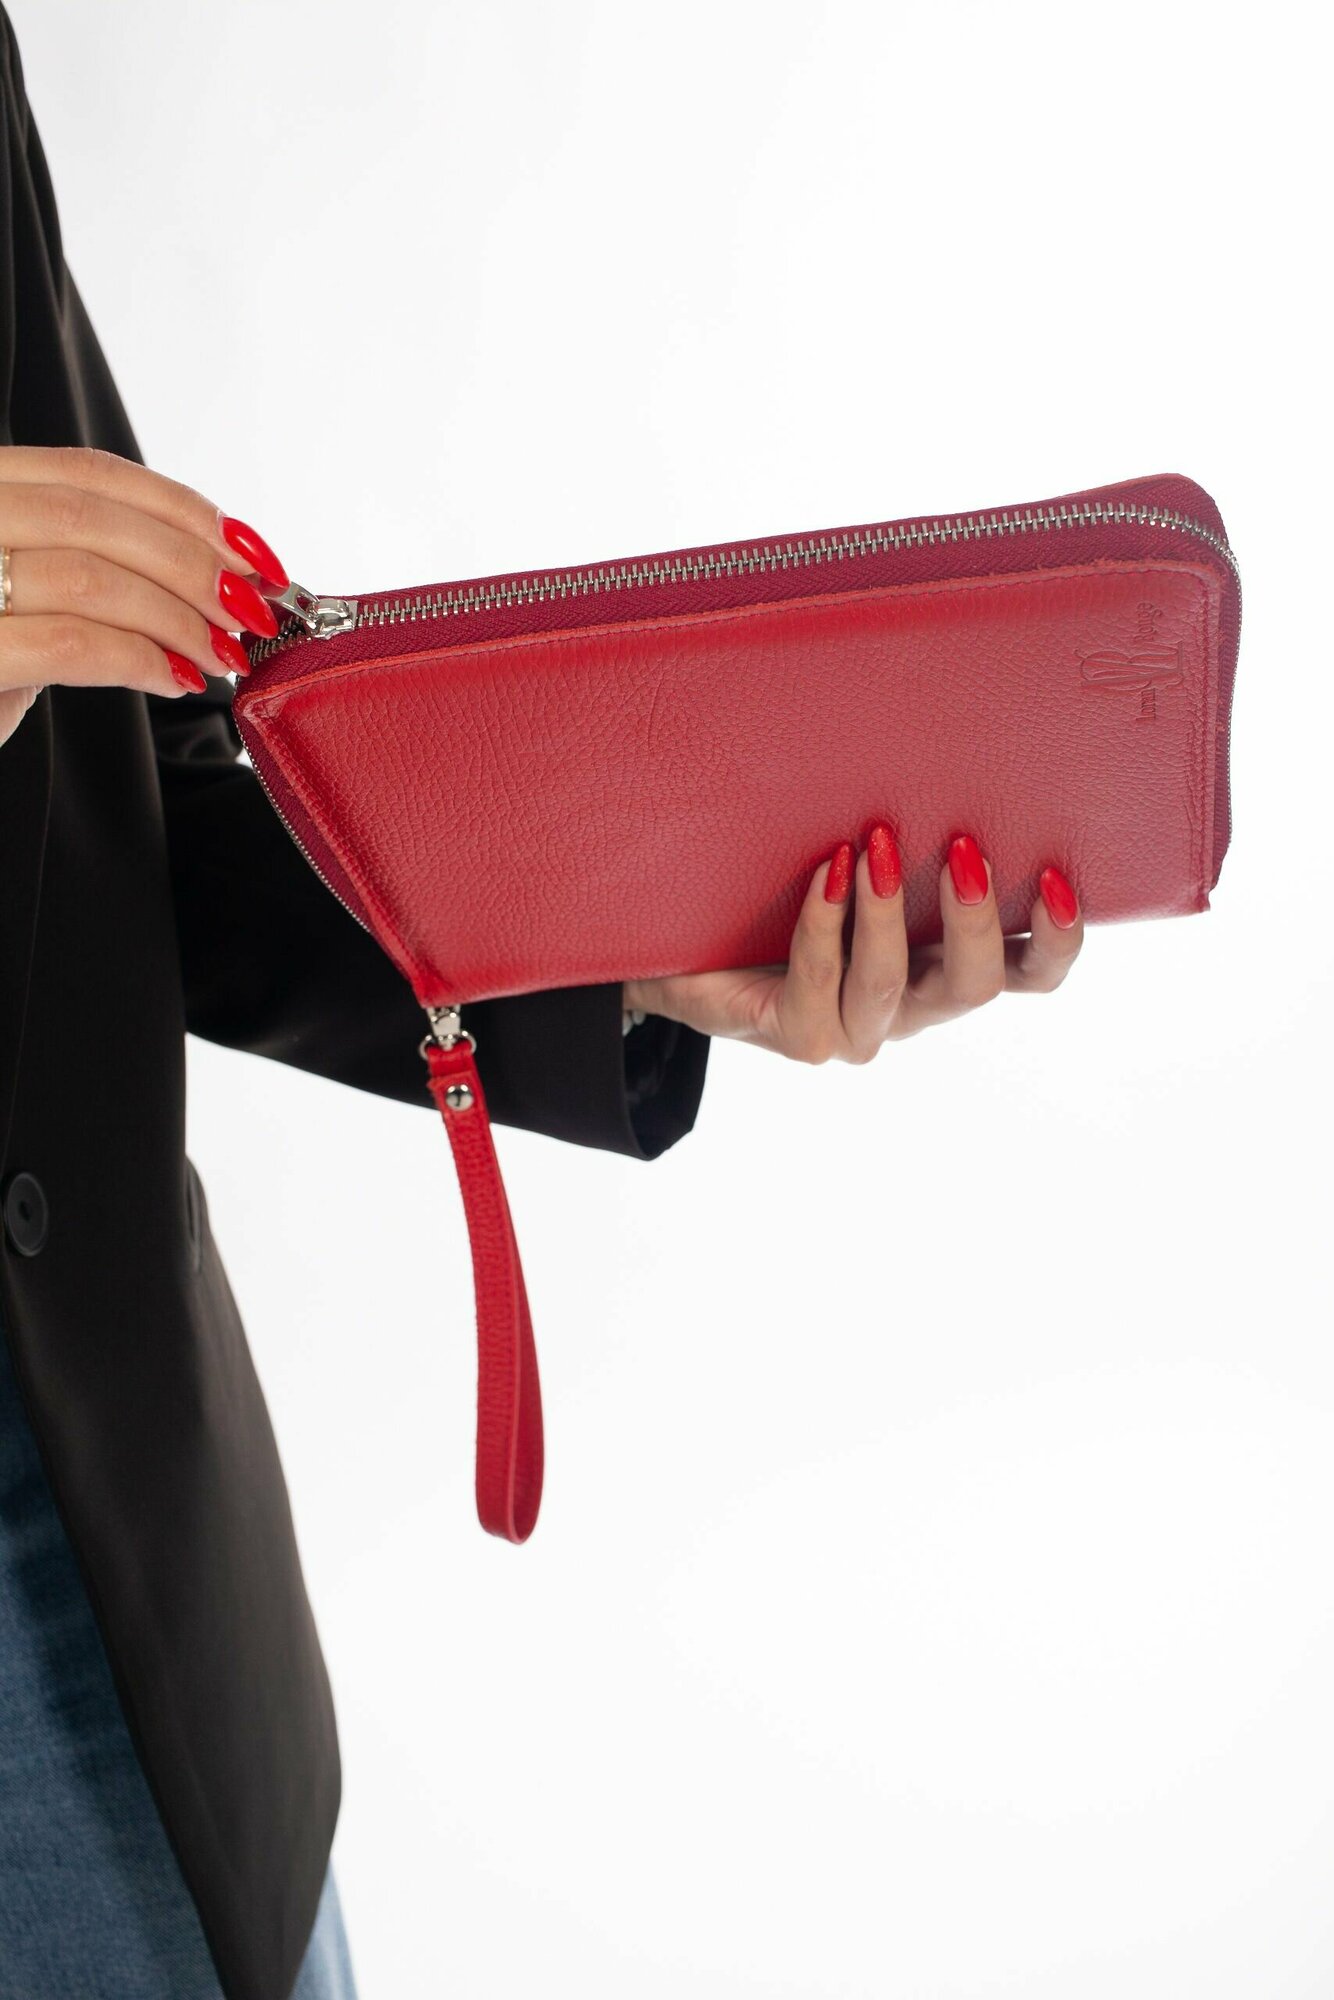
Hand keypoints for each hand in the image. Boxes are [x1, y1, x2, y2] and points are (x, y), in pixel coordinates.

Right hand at [0, 444, 289, 748]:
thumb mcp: (26, 590)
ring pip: (89, 578)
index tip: (247, 549)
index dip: (179, 507)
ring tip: (222, 652)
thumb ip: (87, 561)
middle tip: (250, 610)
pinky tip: (175, 678)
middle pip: (96, 519)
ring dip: (179, 618)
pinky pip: (72, 646)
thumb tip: (211, 568)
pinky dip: (142, 661)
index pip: (88, 472)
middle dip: (193, 565)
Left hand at [624, 827, 1082, 1060]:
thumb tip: (940, 710)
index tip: (1055, 874)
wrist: (692, 941)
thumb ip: (907, 809)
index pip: (1032, 972)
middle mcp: (913, 1004)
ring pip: (890, 987)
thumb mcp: (859, 841)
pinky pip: (818, 988)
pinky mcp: (799, 1035)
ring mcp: (856, 1027)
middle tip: (965, 846)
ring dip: (887, 915)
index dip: (1059, 936)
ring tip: (876, 845)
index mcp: (948, 963)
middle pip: (976, 985)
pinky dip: (824, 927)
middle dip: (974, 916)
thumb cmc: (788, 884)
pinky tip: (824, 873)